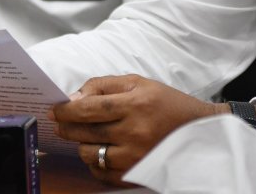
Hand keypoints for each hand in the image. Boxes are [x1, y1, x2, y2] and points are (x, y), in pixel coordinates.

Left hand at [49, 74, 227, 184]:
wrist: (198, 131)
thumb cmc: (167, 103)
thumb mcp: (140, 83)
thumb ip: (105, 85)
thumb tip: (75, 96)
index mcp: (136, 104)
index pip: (89, 108)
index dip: (67, 109)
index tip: (56, 109)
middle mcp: (134, 131)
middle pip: (86, 132)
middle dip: (67, 127)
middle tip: (60, 123)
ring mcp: (135, 155)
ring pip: (90, 154)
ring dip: (81, 144)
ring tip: (83, 136)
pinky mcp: (136, 172)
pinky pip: (102, 172)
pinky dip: (94, 162)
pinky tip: (98, 151)